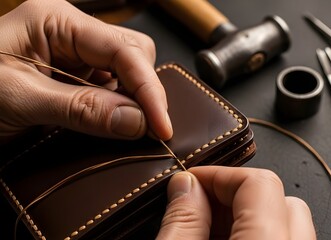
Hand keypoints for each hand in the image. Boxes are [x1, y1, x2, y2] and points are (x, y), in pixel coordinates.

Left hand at [0, 0, 171, 142]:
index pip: (123, 49)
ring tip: (123, 128)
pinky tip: (110, 124)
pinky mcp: (75, 78)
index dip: (148, 89)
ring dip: (132, 102)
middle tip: (142, 128)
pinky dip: (118, 110)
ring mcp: (74, 56)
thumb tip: (137, 121)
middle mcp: (71, 33)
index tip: (160, 127)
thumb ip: (80, 109)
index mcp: (56, 21)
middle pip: (133, 54)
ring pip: (128, 72)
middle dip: (143, 91)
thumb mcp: (19, 99)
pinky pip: (112, 89)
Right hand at [157, 166, 315, 239]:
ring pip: (287, 225)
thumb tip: (186, 187)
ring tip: (209, 232)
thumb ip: (182, 221)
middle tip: (200, 207)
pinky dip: (257, 236)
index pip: (259, 183)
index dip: (219, 174)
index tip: (191, 181)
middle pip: (282, 201)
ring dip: (249, 217)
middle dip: (237, 195)